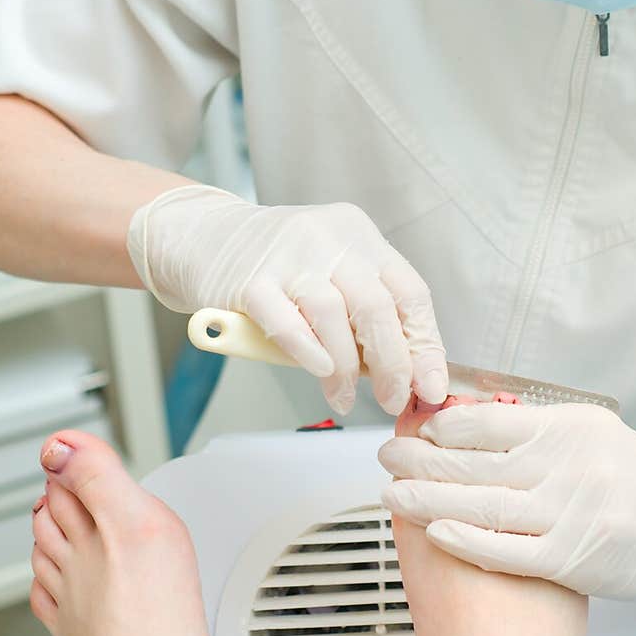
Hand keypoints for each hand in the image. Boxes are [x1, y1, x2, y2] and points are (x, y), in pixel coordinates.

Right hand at [128, 185, 446, 415]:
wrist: (204, 236)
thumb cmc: (276, 265)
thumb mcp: (330, 272)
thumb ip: (361, 313)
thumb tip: (404, 373)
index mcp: (360, 235)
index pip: (409, 293)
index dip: (425, 345)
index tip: (431, 386)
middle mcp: (329, 238)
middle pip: (376, 307)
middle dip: (392, 364)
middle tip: (391, 399)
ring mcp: (288, 255)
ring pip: (333, 317)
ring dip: (345, 369)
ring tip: (344, 397)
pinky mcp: (248, 279)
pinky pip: (286, 323)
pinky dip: (307, 353)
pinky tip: (317, 372)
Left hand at [380, 401, 635, 617]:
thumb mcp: (592, 433)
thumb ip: (535, 427)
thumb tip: (466, 417)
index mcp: (569, 429)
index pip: (489, 421)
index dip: (443, 425)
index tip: (414, 427)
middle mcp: (568, 468)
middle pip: (475, 462)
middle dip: (421, 459)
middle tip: (386, 456)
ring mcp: (569, 515)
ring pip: (482, 504)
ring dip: (428, 498)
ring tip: (393, 492)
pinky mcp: (570, 559)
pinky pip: (506, 550)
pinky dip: (466, 540)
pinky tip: (434, 530)